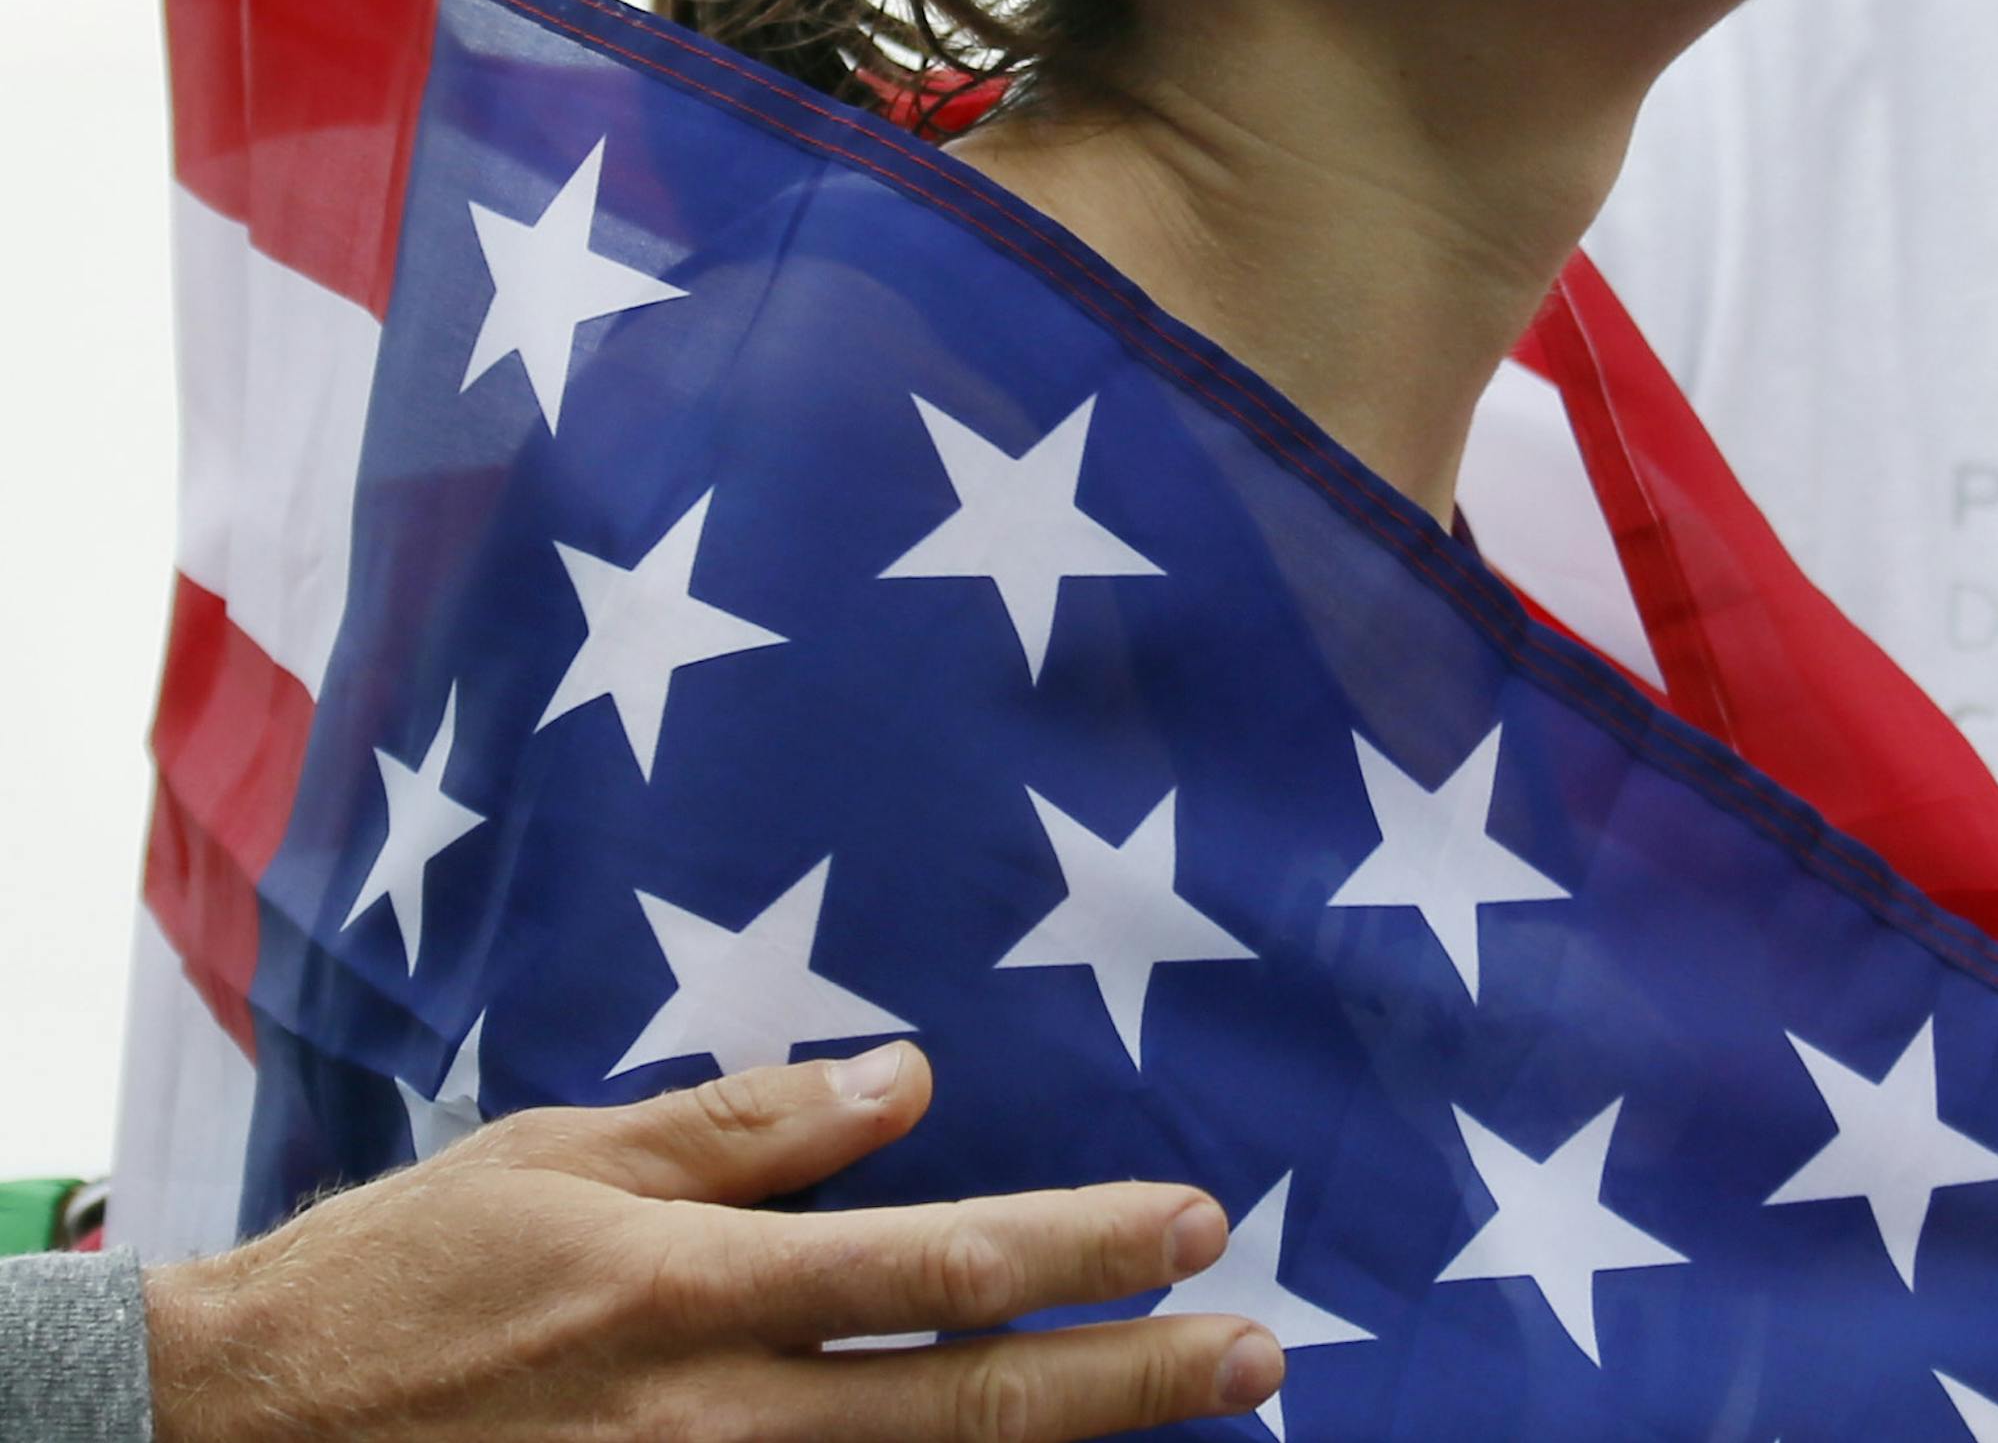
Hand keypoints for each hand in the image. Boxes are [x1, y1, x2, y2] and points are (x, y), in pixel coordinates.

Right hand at [141, 1041, 1282, 1440]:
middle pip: (968, 1409)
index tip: (1193, 1226)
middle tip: (1260, 1358)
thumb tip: (903, 1081)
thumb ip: (739, 1129)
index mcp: (694, 1285)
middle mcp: (716, 1419)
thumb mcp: (560, 1157)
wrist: (246, 1439)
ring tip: (1194, 1423)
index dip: (1082, 1248)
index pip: (938, 1265)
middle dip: (1130, 1383)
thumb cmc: (404, 1277)